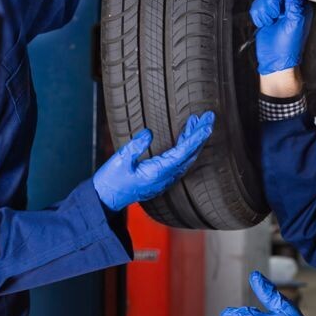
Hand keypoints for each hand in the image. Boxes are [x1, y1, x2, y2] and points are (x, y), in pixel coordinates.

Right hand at [93, 112, 214, 210]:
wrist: (106, 198)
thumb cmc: (112, 180)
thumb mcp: (120, 160)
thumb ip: (135, 146)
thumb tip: (149, 132)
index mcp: (158, 172)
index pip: (183, 152)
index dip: (196, 138)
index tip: (207, 125)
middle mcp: (165, 177)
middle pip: (190, 154)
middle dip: (200, 135)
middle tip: (209, 117)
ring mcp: (165, 178)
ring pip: (185, 157)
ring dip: (192, 139)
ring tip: (196, 120)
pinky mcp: (161, 177)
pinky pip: (179, 161)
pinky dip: (185, 146)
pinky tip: (184, 135)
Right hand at [249, 0, 311, 74]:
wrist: (275, 59)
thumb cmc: (288, 46)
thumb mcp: (295, 24)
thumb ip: (294, 6)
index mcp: (299, 6)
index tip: (278, 7)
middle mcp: (287, 6)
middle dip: (269, 3)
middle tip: (273, 16)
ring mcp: (275, 10)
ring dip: (263, 10)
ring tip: (268, 22)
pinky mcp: (264, 15)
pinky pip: (256, 5)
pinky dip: (257, 15)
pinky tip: (263, 24)